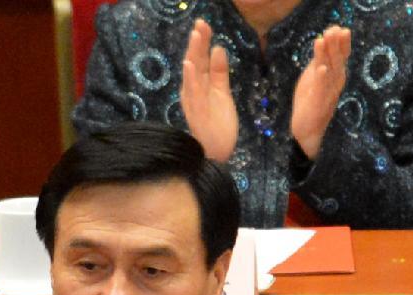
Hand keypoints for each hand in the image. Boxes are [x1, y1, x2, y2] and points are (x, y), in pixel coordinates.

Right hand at [180, 18, 238, 161]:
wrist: (217, 153)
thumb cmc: (218, 126)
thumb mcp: (222, 94)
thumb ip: (219, 72)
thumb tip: (218, 48)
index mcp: (199, 86)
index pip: (200, 60)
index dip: (202, 42)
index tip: (204, 24)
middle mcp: (193, 92)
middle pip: (195, 63)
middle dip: (197, 43)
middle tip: (200, 23)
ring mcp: (194, 103)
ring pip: (192, 75)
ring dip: (193, 55)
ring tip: (195, 37)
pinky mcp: (197, 114)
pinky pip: (193, 94)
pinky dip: (190, 78)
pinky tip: (190, 65)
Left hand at [291, 26, 350, 159]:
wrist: (307, 131)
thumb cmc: (310, 103)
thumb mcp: (313, 79)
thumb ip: (318, 62)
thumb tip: (321, 41)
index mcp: (335, 76)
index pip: (341, 56)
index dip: (340, 42)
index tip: (337, 28)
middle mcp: (335, 83)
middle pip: (337, 60)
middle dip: (335, 44)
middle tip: (332, 29)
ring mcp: (328, 94)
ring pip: (330, 72)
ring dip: (327, 56)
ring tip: (323, 40)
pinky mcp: (319, 104)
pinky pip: (321, 90)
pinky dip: (321, 79)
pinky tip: (320, 68)